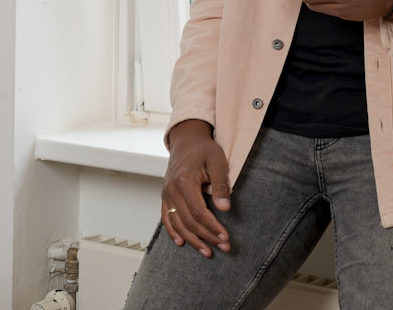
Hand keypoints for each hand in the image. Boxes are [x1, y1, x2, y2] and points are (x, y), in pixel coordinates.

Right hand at [160, 120, 231, 255]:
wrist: (187, 141)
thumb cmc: (203, 150)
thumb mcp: (217, 162)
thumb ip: (221, 185)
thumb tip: (225, 208)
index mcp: (184, 181)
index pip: (198, 212)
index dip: (212, 227)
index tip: (226, 238)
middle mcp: (172, 189)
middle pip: (188, 221)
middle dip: (206, 236)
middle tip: (223, 246)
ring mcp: (167, 194)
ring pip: (177, 223)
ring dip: (192, 240)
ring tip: (207, 251)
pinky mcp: (166, 196)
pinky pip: (166, 218)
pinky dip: (172, 232)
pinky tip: (181, 242)